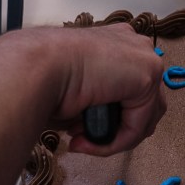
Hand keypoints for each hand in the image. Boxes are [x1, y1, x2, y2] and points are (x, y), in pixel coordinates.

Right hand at [33, 22, 166, 155]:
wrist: (36, 67)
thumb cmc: (43, 73)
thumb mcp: (79, 91)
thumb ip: (100, 104)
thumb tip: (104, 128)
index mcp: (116, 43)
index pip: (132, 91)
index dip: (113, 118)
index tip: (82, 129)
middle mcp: (133, 46)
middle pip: (145, 106)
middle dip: (116, 130)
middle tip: (85, 138)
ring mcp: (144, 57)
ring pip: (143, 119)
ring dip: (113, 139)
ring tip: (84, 141)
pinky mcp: (148, 74)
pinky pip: (138, 125)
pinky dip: (115, 141)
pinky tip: (89, 140)